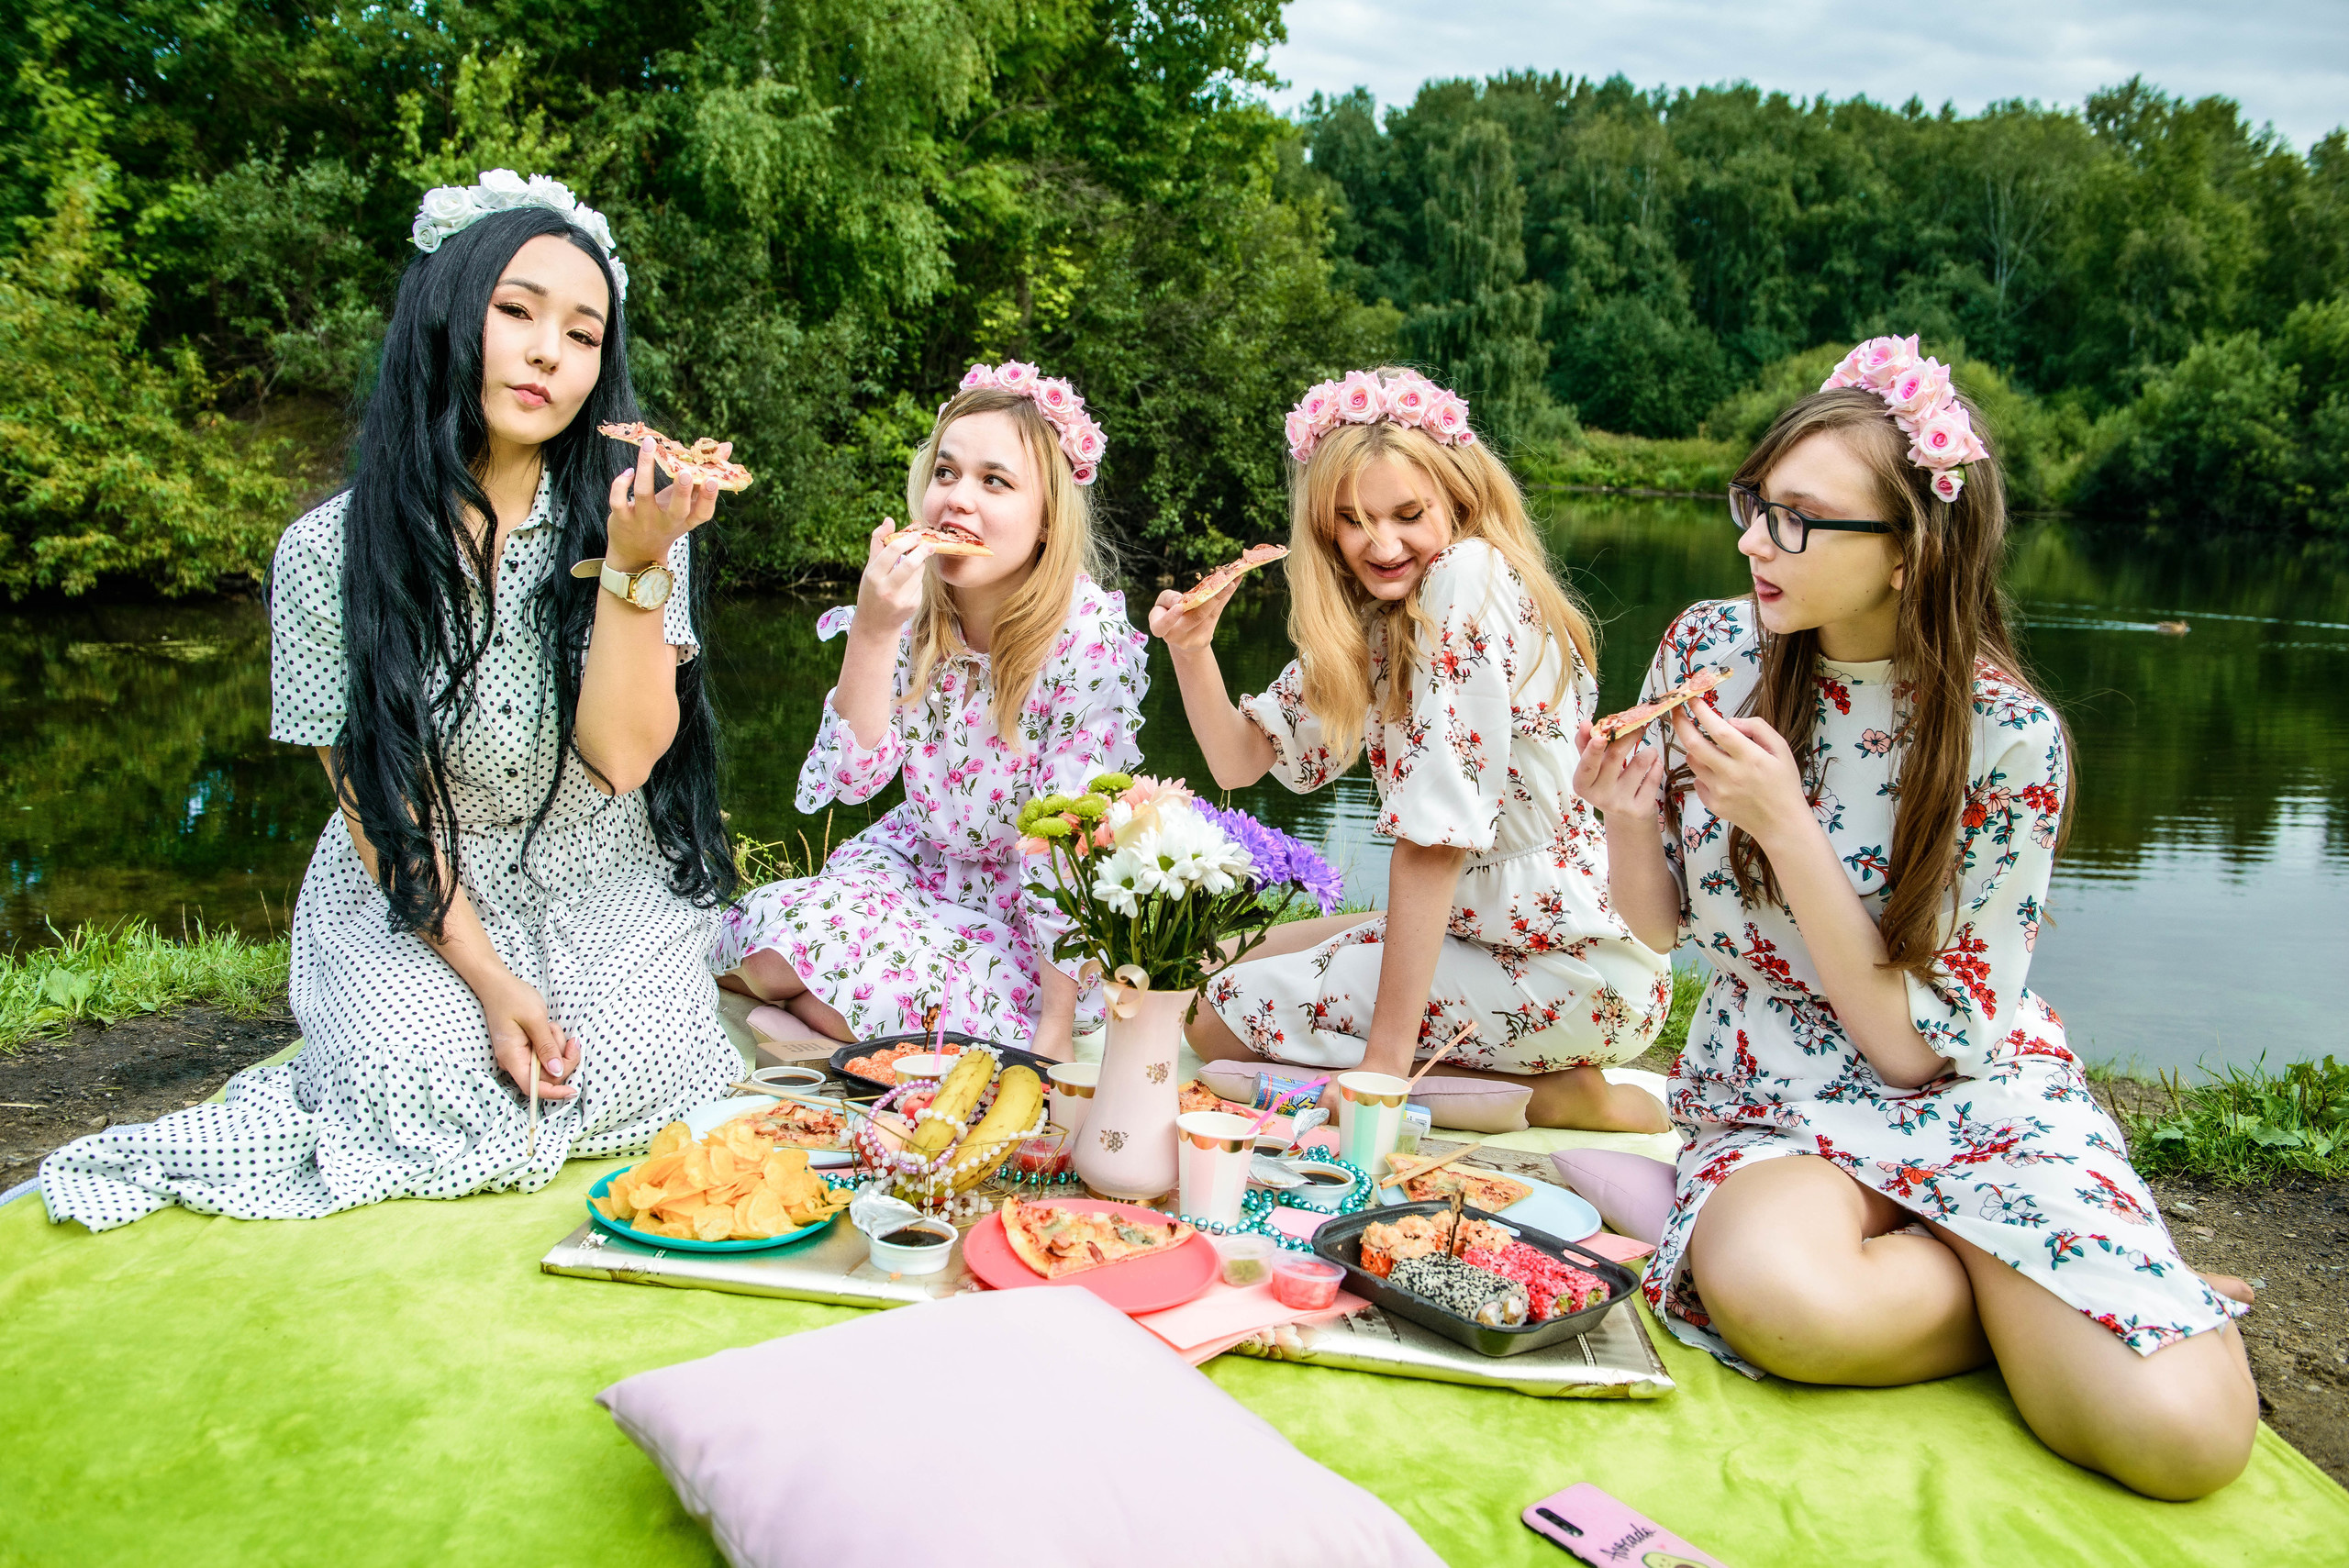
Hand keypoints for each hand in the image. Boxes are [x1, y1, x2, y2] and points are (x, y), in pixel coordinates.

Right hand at [478, 971, 579, 1100]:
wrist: (498, 984)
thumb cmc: (513, 997)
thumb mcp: (535, 1019)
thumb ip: (546, 1047)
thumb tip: (557, 1072)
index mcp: (512, 1057)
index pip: (532, 1087)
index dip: (554, 1092)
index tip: (573, 1090)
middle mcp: (514, 1061)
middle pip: (546, 1076)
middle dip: (563, 1060)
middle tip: (571, 1040)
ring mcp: (519, 1055)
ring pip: (548, 1064)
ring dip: (558, 1047)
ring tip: (550, 1026)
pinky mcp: (525, 1048)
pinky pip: (545, 1054)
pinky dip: (553, 1043)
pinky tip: (547, 1027)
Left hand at [604, 436, 720, 571]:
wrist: (636, 552)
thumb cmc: (665, 519)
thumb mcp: (686, 505)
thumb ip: (703, 477)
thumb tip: (727, 446)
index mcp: (686, 519)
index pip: (703, 513)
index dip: (709, 498)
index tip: (713, 480)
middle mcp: (667, 522)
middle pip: (677, 509)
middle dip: (682, 491)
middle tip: (685, 473)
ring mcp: (643, 521)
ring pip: (643, 493)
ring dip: (645, 468)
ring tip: (649, 444)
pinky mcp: (622, 519)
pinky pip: (618, 500)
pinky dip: (621, 483)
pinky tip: (629, 471)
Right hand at [855, 517, 931, 634]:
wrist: (875, 623)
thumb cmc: (872, 590)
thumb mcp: (870, 568)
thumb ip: (878, 543)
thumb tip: (889, 520)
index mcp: (873, 575)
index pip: (893, 549)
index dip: (908, 539)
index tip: (916, 535)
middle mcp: (887, 588)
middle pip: (911, 563)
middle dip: (923, 550)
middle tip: (928, 543)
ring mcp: (901, 599)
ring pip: (919, 572)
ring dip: (920, 564)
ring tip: (914, 563)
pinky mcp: (913, 605)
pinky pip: (921, 584)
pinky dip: (918, 579)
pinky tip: (909, 585)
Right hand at [1148, 582, 1232, 652]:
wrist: (1179, 638)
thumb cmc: (1167, 613)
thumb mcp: (1162, 604)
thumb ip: (1168, 598)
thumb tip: (1181, 599)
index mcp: (1160, 629)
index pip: (1161, 627)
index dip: (1169, 618)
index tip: (1179, 607)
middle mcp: (1176, 637)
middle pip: (1194, 618)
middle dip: (1210, 599)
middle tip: (1223, 582)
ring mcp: (1193, 639)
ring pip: (1209, 615)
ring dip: (1222, 595)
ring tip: (1233, 580)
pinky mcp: (1206, 637)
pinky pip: (1216, 614)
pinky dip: (1225, 597)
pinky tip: (1235, 582)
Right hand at [1572, 720, 1666, 818]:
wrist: (1625, 819)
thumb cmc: (1607, 785)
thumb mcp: (1593, 768)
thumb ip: (1586, 744)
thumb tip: (1584, 722)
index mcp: (1583, 784)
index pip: (1587, 766)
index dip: (1593, 751)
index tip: (1600, 736)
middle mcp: (1599, 797)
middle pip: (1614, 757)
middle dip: (1629, 736)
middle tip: (1639, 727)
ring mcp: (1620, 805)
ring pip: (1639, 764)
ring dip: (1649, 751)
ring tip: (1650, 751)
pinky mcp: (1640, 809)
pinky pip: (1653, 778)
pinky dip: (1657, 766)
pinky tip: (1655, 765)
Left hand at [1670, 702, 1810, 847]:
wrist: (1782, 823)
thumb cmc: (1784, 783)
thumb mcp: (1781, 749)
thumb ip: (1758, 728)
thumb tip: (1729, 721)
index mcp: (1751, 758)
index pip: (1719, 730)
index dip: (1702, 712)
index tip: (1692, 699)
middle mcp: (1732, 775)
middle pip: (1694, 745)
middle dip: (1681, 723)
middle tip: (1677, 711)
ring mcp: (1720, 791)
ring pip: (1693, 761)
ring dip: (1695, 748)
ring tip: (1710, 747)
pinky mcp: (1712, 804)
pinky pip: (1697, 780)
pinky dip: (1703, 771)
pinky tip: (1718, 772)